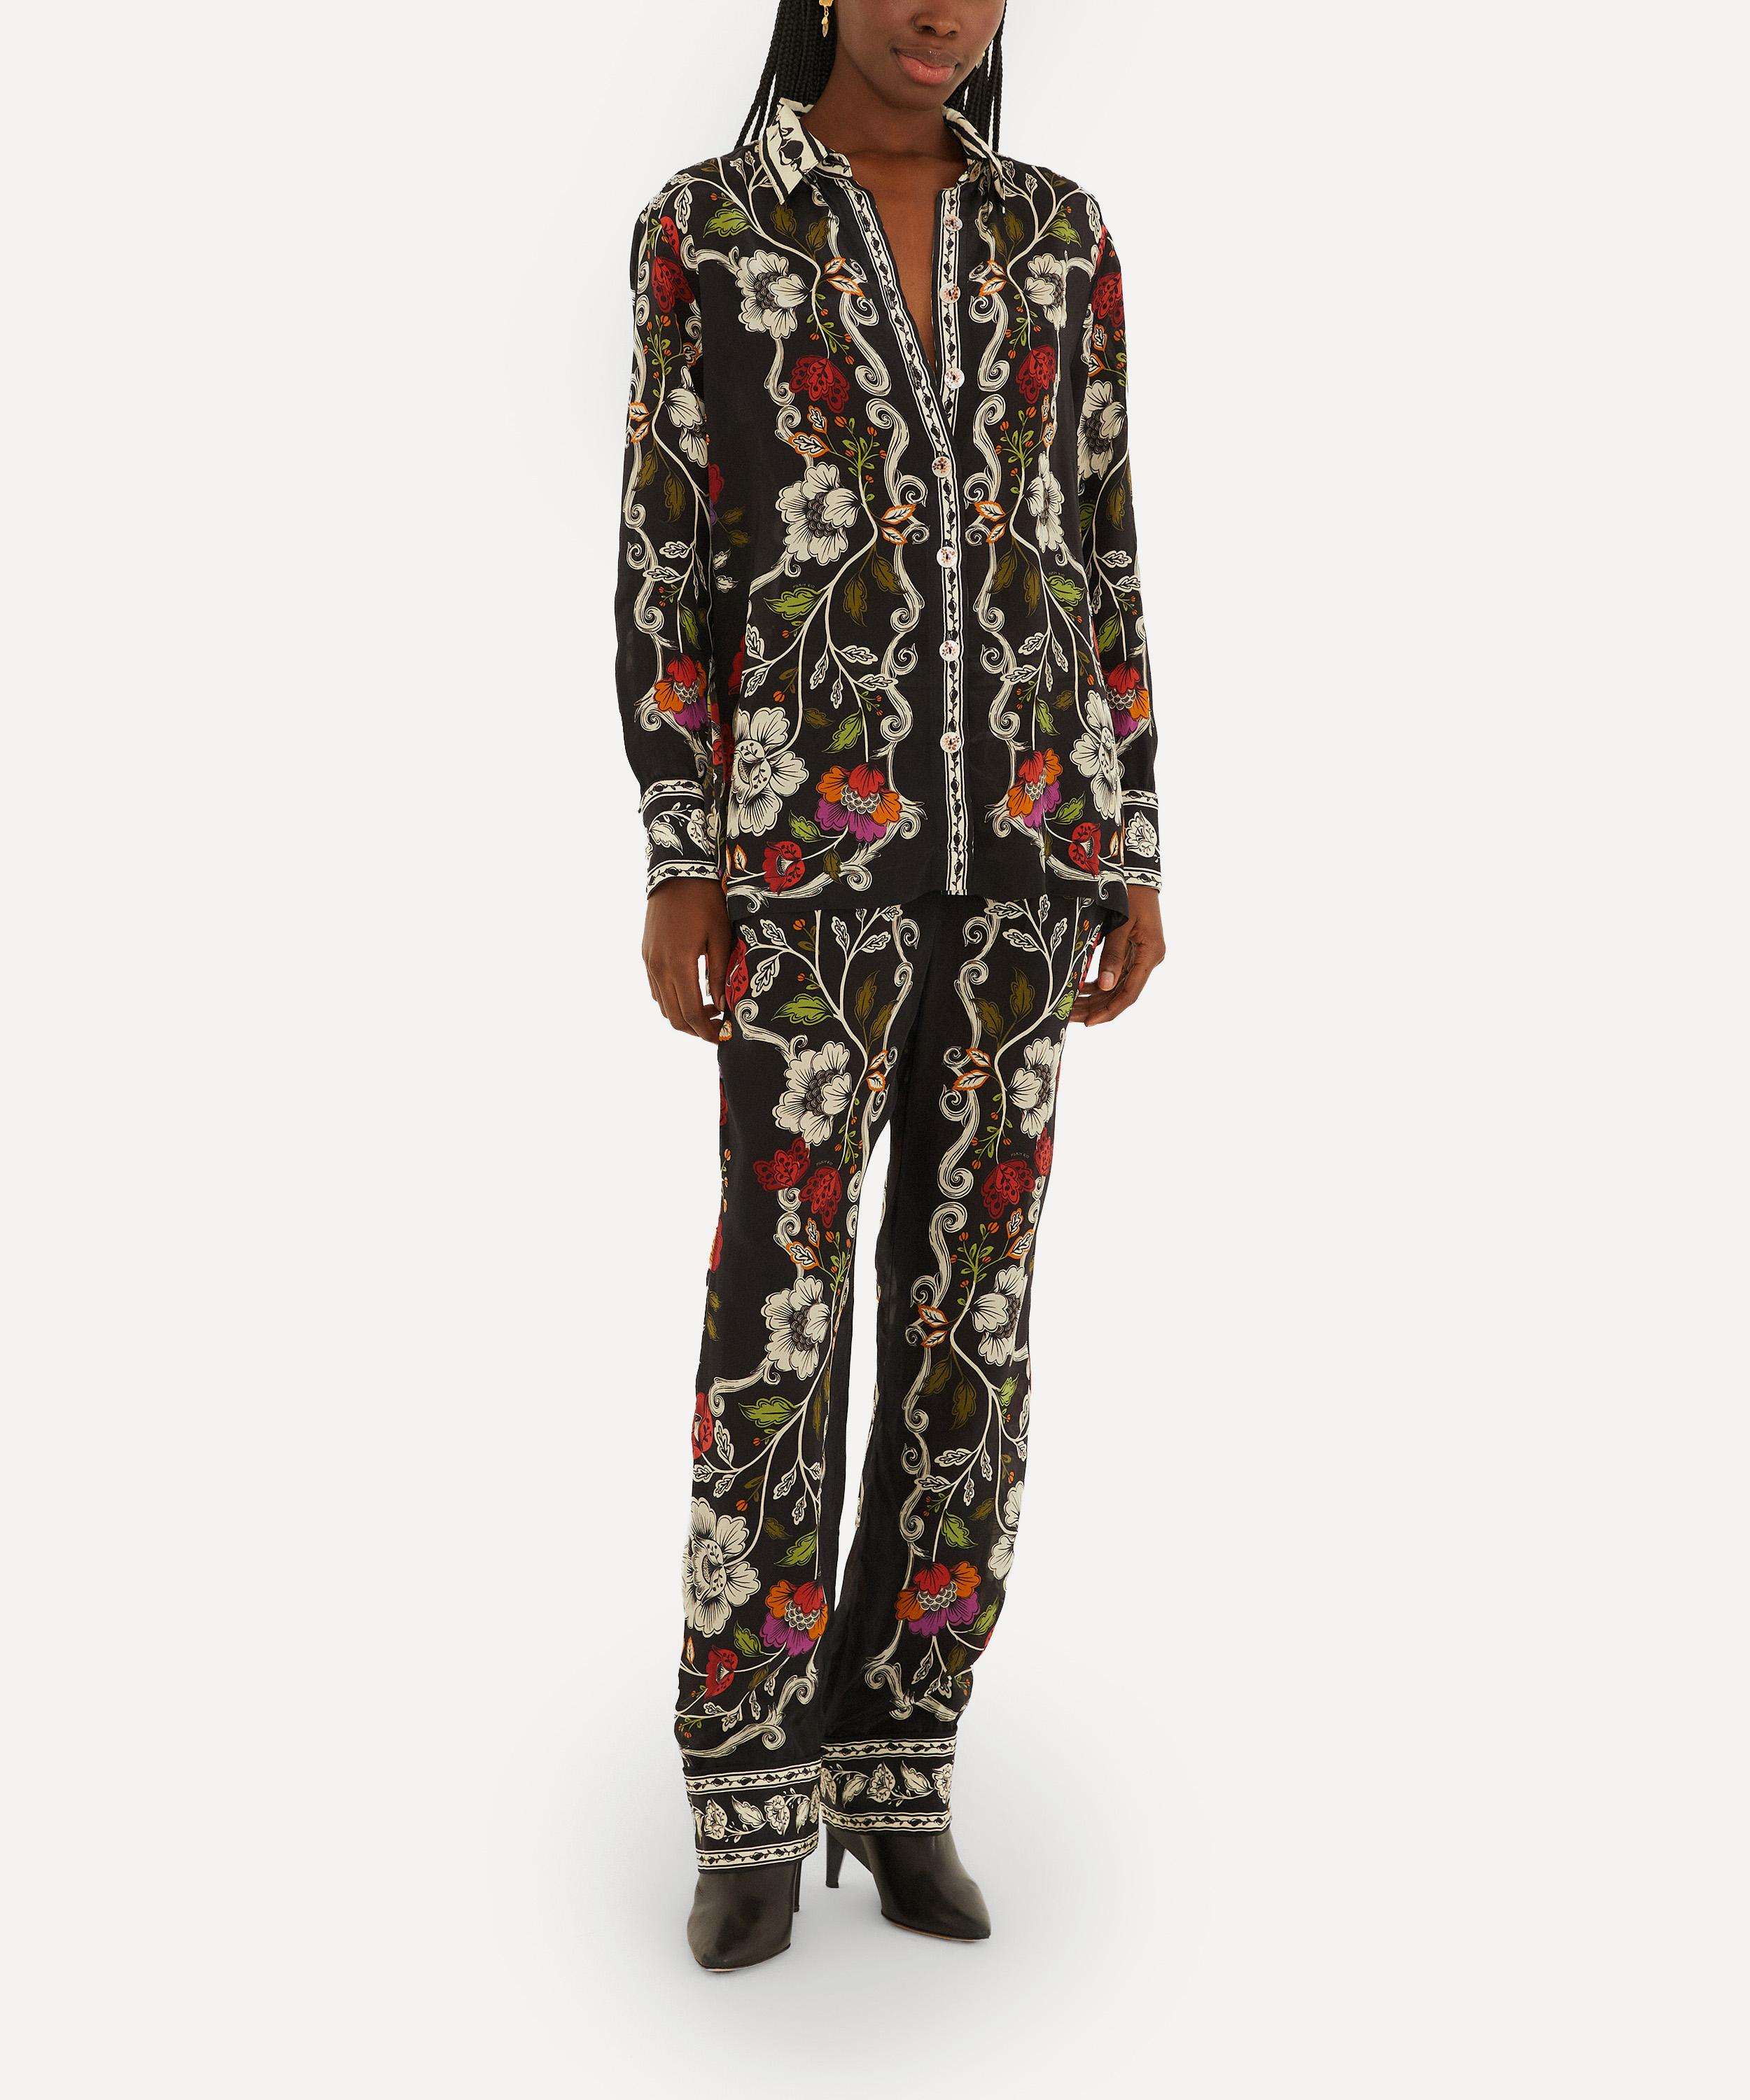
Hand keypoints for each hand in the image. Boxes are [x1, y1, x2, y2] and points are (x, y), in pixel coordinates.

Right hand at [643, 877, 732, 1042]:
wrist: (676, 872)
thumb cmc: (705, 900)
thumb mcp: (721, 936)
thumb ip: (720, 974)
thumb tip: (723, 1005)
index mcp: (679, 964)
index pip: (691, 1013)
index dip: (707, 1031)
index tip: (723, 1036)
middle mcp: (658, 967)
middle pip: (674, 1016)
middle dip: (696, 1029)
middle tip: (718, 1027)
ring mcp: (649, 962)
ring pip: (662, 1006)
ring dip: (684, 1015)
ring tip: (708, 1009)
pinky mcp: (646, 955)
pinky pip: (656, 989)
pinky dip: (671, 1000)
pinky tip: (690, 991)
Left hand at [1073, 886, 1163, 1025]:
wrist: (1138, 874)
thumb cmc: (1129, 894)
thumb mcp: (1120, 923)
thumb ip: (1112, 954)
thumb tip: (1104, 986)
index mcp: (1150, 954)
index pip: (1129, 993)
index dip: (1109, 1010)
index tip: (1089, 1023)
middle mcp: (1149, 959)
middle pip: (1121, 993)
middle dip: (1096, 1008)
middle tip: (1070, 1018)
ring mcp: (1142, 956)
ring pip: (1117, 986)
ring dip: (1095, 998)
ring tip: (1071, 1008)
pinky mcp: (1133, 951)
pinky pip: (1116, 974)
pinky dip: (1099, 984)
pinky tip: (1081, 990)